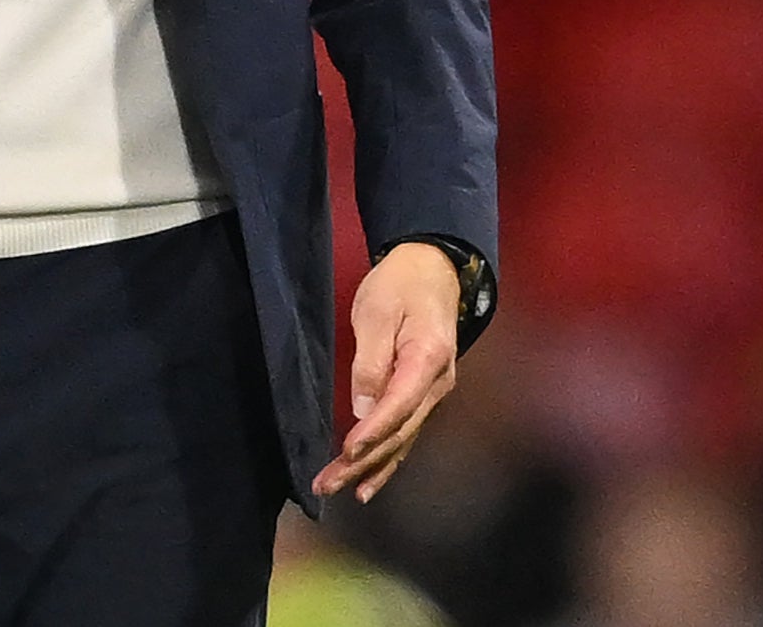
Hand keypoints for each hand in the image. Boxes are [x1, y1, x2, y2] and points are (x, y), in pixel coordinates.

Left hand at [312, 242, 459, 503]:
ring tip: (342, 491)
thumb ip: (371, 360)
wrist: (433, 271)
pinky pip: (405, 434)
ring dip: (371, 468)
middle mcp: (437, 385)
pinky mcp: (423, 396)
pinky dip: (387, 459)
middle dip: (363, 462)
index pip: (398, 406)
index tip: (346, 452)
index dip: (372, 433)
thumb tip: (361, 408)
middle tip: (326, 484)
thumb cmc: (400, 285)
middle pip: (399, 432)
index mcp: (428, 360)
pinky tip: (370, 481)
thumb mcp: (377, 311)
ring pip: (402, 440)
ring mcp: (433, 394)